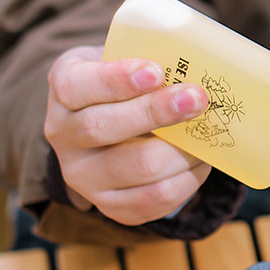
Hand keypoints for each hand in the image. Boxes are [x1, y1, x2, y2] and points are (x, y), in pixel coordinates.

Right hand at [44, 45, 210, 224]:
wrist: (115, 131)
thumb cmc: (128, 87)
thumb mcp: (126, 62)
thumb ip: (150, 63)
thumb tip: (199, 68)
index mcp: (64, 89)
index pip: (76, 86)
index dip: (116, 79)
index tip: (156, 71)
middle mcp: (63, 136)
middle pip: (102, 128)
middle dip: (156, 113)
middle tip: (197, 99)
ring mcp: (84, 177)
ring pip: (138, 168)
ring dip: (181, 150)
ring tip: (207, 133)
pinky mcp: (112, 206)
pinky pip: (155, 199)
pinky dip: (188, 179)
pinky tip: (201, 161)